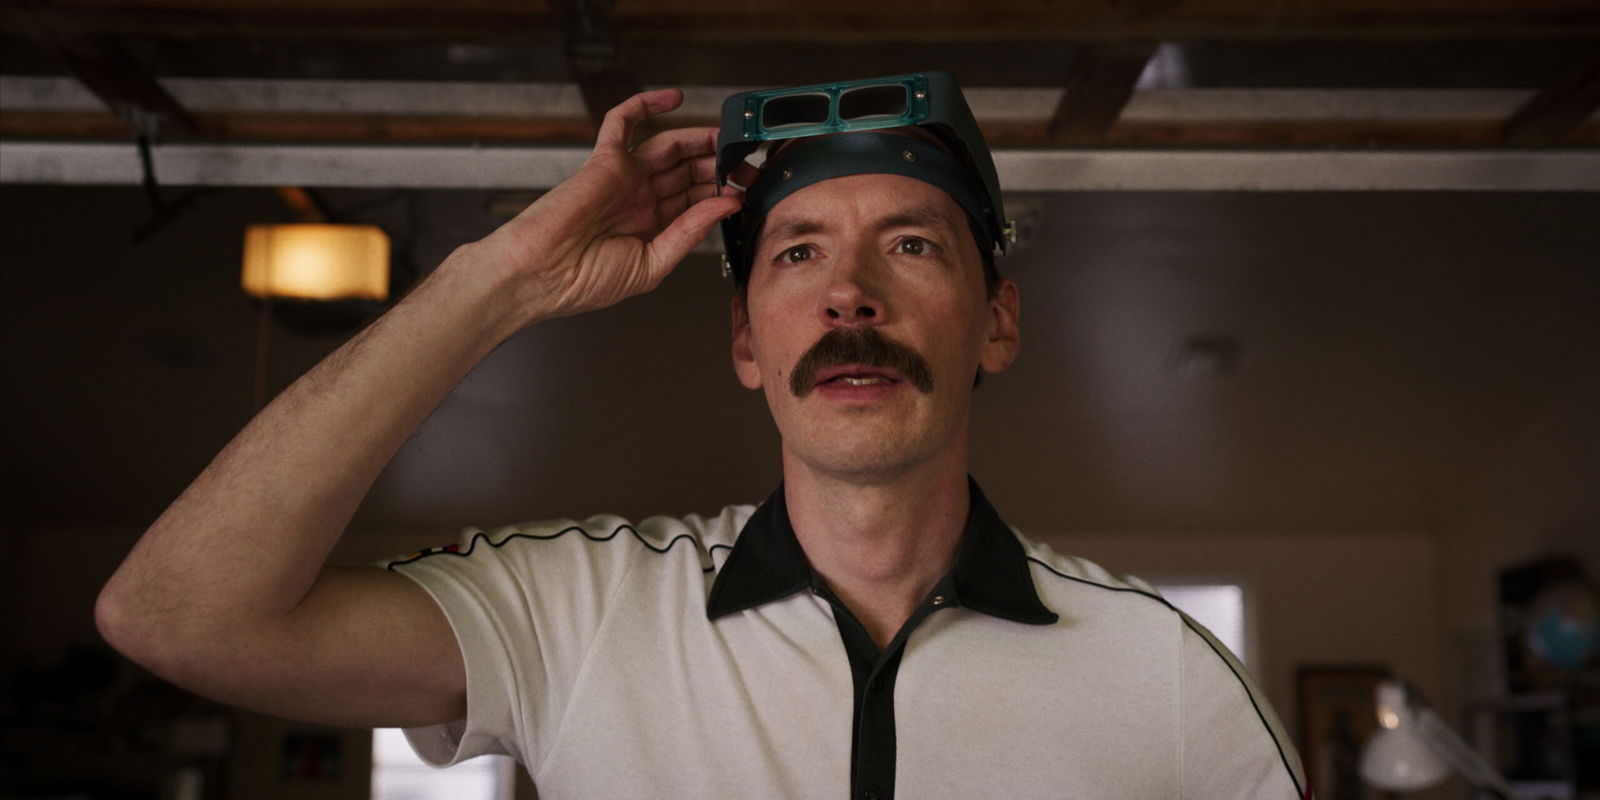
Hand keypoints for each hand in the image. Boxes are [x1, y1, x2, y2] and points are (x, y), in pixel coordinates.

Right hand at [475, 88, 742, 322]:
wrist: (541, 275)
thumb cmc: (584, 281)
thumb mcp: (652, 265)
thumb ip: (689, 232)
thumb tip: (725, 206)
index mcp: (652, 228)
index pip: (695, 202)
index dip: (721, 192)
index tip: (747, 189)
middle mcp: (640, 200)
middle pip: (687, 172)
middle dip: (717, 166)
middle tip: (745, 162)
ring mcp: (623, 178)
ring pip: (668, 146)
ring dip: (698, 140)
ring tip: (726, 138)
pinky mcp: (604, 160)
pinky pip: (623, 122)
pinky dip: (644, 104)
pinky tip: (673, 98)